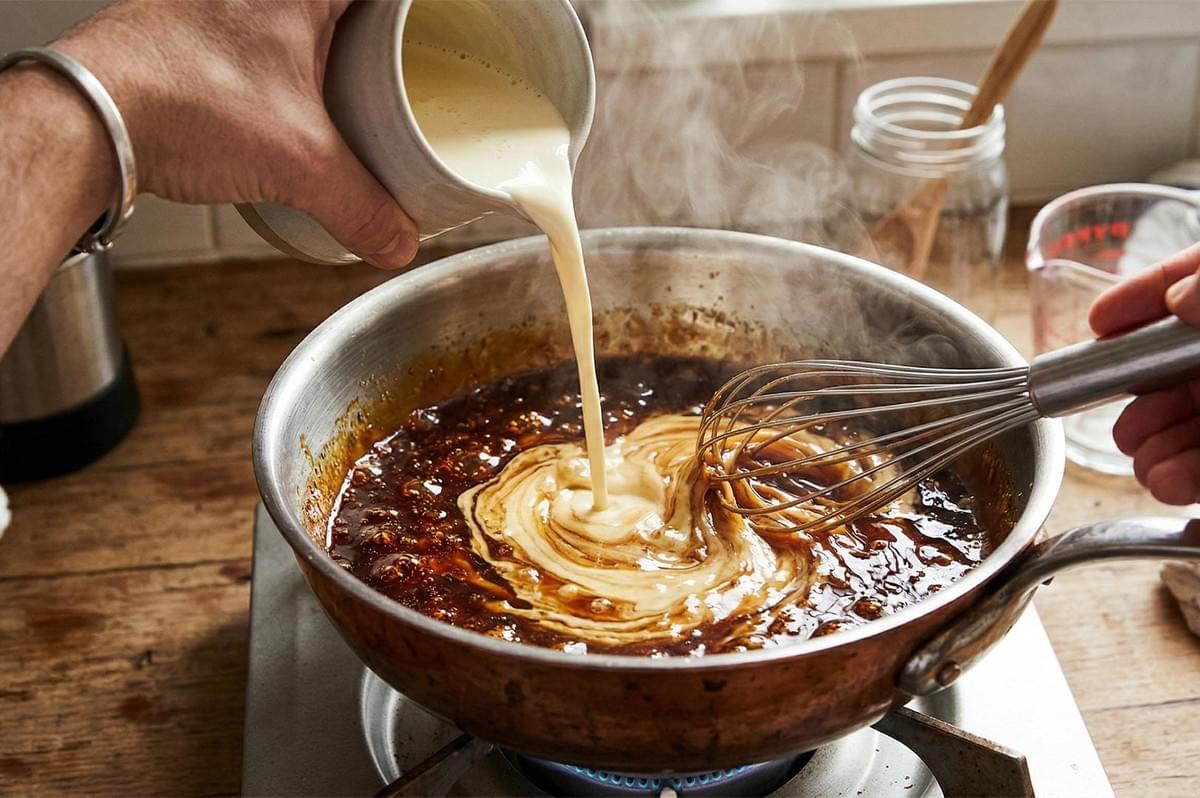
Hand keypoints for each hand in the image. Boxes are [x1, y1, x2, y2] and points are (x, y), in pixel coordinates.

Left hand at [57, 0, 417, 267]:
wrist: (91, 113)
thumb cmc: (177, 98)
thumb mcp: (296, 161)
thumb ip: (360, 204)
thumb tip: (397, 239)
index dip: (419, 18)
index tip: (445, 33)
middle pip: (349, 7)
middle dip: (384, 34)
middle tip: (412, 67)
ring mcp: (231, 5)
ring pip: (308, 19)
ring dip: (337, 48)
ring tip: (366, 90)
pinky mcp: (203, 31)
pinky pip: (271, 38)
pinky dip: (296, 64)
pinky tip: (301, 101)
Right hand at [1089, 241, 1199, 503]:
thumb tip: (1181, 299)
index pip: (1186, 283)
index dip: (1140, 300)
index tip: (1100, 321)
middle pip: (1179, 363)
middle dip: (1137, 391)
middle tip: (1111, 409)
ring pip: (1192, 419)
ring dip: (1157, 442)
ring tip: (1138, 456)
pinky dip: (1186, 476)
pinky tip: (1165, 481)